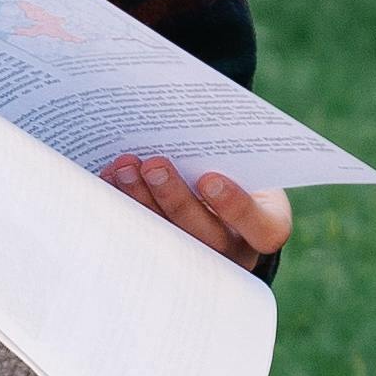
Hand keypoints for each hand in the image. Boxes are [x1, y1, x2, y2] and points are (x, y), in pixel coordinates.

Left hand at [108, 158, 290, 270]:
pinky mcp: (159, 255)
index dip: (236, 206)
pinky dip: (121, 207)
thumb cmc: (236, 165)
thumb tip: (183, 115)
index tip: (209, 178)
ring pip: (168, 241)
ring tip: (125, 169)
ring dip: (142, 203)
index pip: (264, 229)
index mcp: (266, 227)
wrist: (219, 185)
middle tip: (154, 165)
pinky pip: (139, 238)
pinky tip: (109, 180)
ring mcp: (196, 260)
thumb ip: (227, 149)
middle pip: (206, 236)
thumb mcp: (245, 157)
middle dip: (175, 199)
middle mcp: (234, 252)